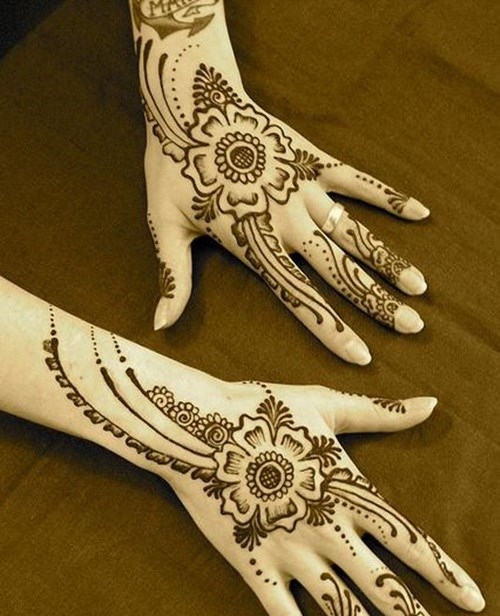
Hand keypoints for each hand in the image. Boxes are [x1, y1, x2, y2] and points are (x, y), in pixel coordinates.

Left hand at [131, 3, 429, 364]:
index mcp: (255, 245)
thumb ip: (173, 279)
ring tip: (420, 287)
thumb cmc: (174, 166)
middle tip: (412, 326)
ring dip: (389, 262)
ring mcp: (304, 190)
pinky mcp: (312, 159)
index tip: (362, 356)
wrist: (189, 100)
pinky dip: (388, 196)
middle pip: (340, 272)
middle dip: (377, 304)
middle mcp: (287, 223)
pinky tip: (420, 212)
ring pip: (356, 234)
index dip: (332, 330)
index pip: (299, 298)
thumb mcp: (165, 226)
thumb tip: (160, 326)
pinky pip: (358, 180)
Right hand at [158, 385, 483, 615]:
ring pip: (341, 610)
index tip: (474, 603)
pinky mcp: (254, 566)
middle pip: (383, 587)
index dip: (445, 574)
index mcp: (348, 491)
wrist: (197, 426)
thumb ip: (380, 413)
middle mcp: (328, 529)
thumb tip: (431, 403)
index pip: (409, 541)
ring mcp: (291, 552)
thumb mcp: (325, 405)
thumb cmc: (262, 411)